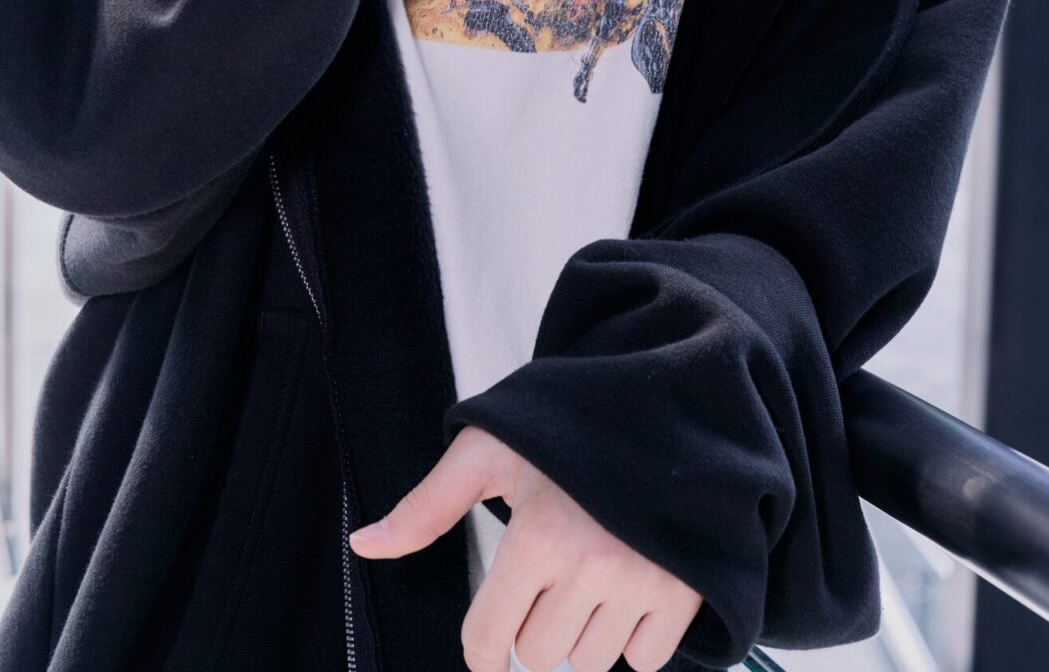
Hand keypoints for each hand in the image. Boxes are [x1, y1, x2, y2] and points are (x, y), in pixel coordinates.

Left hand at [348, 424, 702, 671]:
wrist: (660, 404)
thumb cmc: (564, 427)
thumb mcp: (489, 451)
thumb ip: (426, 505)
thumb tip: (363, 545)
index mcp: (537, 535)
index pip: (488, 639)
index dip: (480, 649)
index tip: (487, 643)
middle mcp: (592, 566)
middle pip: (537, 654)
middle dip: (532, 625)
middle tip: (548, 575)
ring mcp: (644, 582)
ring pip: (589, 663)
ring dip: (581, 633)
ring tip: (588, 576)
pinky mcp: (685, 592)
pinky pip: (644, 661)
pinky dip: (633, 639)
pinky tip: (628, 590)